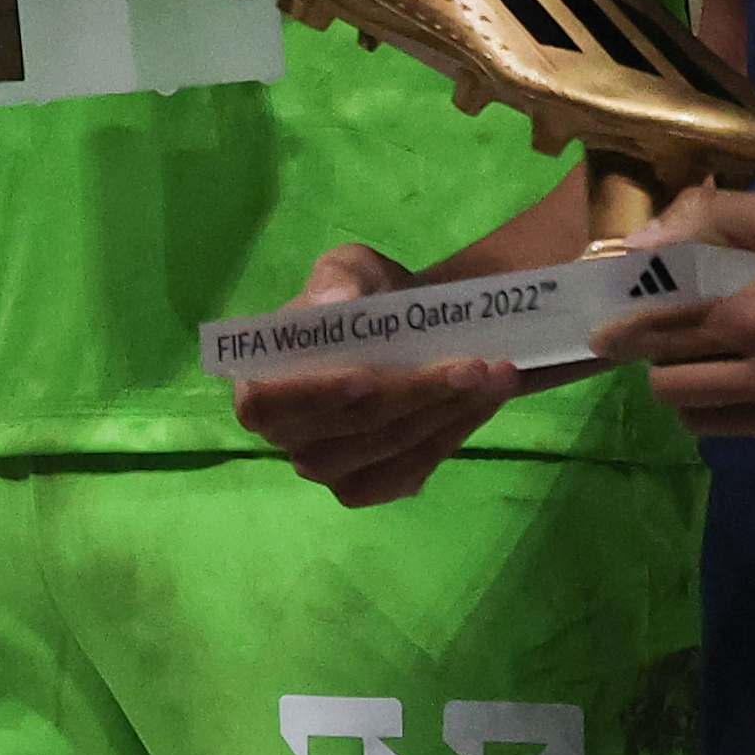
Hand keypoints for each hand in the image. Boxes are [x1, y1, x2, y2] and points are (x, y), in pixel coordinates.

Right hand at [228, 243, 523, 507]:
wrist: (410, 328)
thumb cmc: (366, 298)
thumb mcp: (351, 268)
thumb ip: (338, 278)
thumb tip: (334, 303)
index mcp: (261, 384)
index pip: (267, 404)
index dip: (313, 396)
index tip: (367, 376)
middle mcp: (287, 437)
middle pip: (348, 429)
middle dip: (414, 395)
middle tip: (473, 364)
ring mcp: (329, 469)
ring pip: (389, 449)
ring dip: (446, 413)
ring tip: (494, 374)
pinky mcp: (370, 486)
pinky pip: (411, 471)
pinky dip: (453, 435)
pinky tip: (483, 402)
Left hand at [596, 186, 754, 458]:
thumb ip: (712, 222)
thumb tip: (642, 242)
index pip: (664, 330)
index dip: (626, 327)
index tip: (606, 325)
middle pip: (673, 386)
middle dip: (656, 361)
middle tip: (662, 340)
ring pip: (706, 421)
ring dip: (693, 392)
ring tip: (706, 361)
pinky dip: (742, 410)